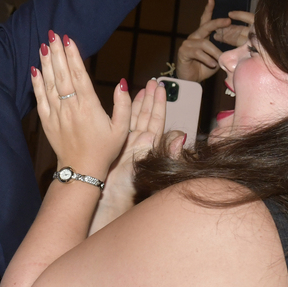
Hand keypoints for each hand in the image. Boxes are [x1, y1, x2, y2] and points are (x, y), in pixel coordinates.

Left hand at [30, 31, 127, 181]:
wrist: (82, 170)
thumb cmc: (104, 150)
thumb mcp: (122, 129)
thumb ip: (123, 105)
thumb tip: (121, 83)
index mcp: (89, 107)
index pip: (79, 75)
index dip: (73, 56)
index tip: (69, 39)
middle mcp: (71, 108)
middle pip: (62, 75)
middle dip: (57, 53)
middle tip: (53, 34)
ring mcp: (57, 114)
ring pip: (50, 84)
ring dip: (46, 63)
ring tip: (44, 45)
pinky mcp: (47, 122)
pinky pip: (40, 99)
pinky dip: (36, 83)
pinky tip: (35, 69)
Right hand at [89, 80, 186, 233]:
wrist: (106, 203)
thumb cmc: (129, 192)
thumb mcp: (153, 170)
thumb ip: (168, 153)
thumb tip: (182, 135)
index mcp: (149, 148)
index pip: (156, 121)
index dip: (158, 104)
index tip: (160, 88)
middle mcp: (139, 146)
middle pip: (146, 117)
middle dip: (150, 99)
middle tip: (153, 82)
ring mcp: (126, 149)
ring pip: (133, 120)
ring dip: (138, 104)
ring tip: (142, 88)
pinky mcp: (115, 151)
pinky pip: (120, 128)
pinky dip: (123, 115)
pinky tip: (123, 105)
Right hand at [176, 0, 252, 82]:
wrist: (190, 81)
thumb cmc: (204, 68)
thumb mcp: (216, 58)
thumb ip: (222, 51)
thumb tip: (236, 50)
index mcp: (201, 36)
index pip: (205, 21)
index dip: (208, 10)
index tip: (211, 0)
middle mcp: (194, 37)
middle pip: (205, 26)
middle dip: (217, 23)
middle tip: (227, 21)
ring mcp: (187, 44)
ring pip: (204, 43)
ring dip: (214, 52)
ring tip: (219, 60)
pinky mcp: (184, 52)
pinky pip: (198, 53)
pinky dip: (207, 59)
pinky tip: (212, 64)